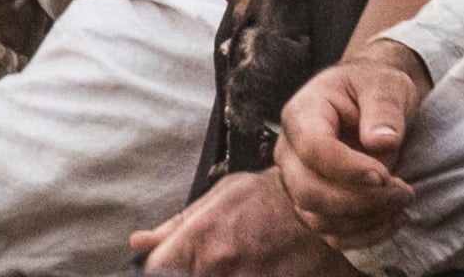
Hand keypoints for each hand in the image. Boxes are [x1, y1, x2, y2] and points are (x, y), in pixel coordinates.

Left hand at [132, 169, 356, 276]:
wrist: (324, 204)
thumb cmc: (272, 195)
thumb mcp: (224, 195)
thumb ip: (178, 223)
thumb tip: (139, 243)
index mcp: (201, 236)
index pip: (157, 270)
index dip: (160, 269)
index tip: (170, 266)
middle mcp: (219, 264)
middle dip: (192, 271)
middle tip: (212, 260)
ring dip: (221, 273)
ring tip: (236, 262)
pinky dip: (244, 275)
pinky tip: (250, 268)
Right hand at [273, 44, 430, 249]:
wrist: (369, 101)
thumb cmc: (374, 88)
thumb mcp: (385, 85)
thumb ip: (384, 108)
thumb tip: (382, 141)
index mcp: (302, 113)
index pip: (313, 149)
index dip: (348, 168)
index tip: (385, 175)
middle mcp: (290, 152)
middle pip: (308, 191)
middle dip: (359, 200)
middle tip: (404, 192)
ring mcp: (297, 182)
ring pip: (318, 218)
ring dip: (365, 219)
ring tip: (404, 201)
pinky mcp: (313, 205)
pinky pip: (330, 233)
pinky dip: (364, 234)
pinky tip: (395, 218)